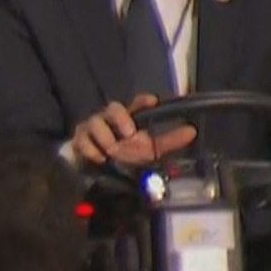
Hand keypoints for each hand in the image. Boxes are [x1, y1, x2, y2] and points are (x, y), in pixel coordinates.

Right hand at [71, 94, 196, 166]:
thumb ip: (168, 141)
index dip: (143, 101)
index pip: (136, 104)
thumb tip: (191, 131)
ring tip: (111, 151)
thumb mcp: (149, 150)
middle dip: (120, 118)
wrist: (98, 168)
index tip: (152, 101)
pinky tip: (100, 158)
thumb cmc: (125, 153)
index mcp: (128, 118)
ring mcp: (92, 127)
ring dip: (105, 138)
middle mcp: (110, 118)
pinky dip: (92, 149)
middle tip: (128, 133)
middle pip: (113, 107)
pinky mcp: (79, 138)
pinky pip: (83, 140)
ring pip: (96, 122)